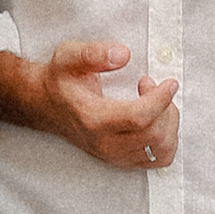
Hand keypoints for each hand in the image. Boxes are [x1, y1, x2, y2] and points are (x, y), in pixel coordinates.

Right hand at [0, 36, 179, 168]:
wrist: (45, 104)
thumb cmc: (60, 79)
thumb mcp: (69, 56)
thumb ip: (94, 53)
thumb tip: (124, 55)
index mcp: (93, 119)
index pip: (139, 117)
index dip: (161, 99)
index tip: (169, 82)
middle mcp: (104, 143)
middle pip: (155, 135)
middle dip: (165, 107)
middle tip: (150, 85)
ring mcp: (113, 155)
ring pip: (162, 150)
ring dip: (169, 123)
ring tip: (153, 101)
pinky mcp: (121, 160)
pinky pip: (158, 159)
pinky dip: (167, 138)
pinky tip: (154, 118)